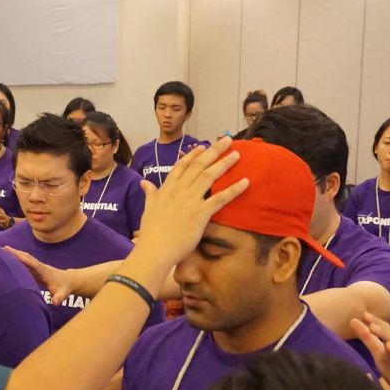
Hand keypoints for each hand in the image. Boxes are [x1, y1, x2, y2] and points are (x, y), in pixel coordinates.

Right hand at [2, 246, 70, 304]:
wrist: (68, 280)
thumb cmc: (64, 287)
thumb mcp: (63, 293)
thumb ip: (60, 297)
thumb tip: (56, 303)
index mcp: (45, 271)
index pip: (35, 265)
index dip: (26, 261)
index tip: (16, 256)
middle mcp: (40, 266)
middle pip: (27, 258)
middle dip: (16, 253)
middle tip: (3, 248)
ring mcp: (36, 266)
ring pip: (24, 258)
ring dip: (14, 253)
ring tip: (1, 250)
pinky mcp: (34, 268)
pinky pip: (24, 261)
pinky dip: (15, 258)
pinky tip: (7, 257)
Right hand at [137, 137, 247, 266]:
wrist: (154, 249)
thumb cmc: (151, 231)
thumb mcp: (148, 207)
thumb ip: (150, 193)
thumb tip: (144, 182)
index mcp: (167, 188)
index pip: (182, 166)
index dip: (193, 155)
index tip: (203, 146)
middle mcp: (180, 190)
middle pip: (199, 165)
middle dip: (214, 151)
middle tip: (227, 140)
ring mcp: (191, 200)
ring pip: (210, 176)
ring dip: (224, 163)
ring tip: (237, 154)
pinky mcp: (201, 213)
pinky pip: (220, 199)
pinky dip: (234, 189)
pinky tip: (245, 182)